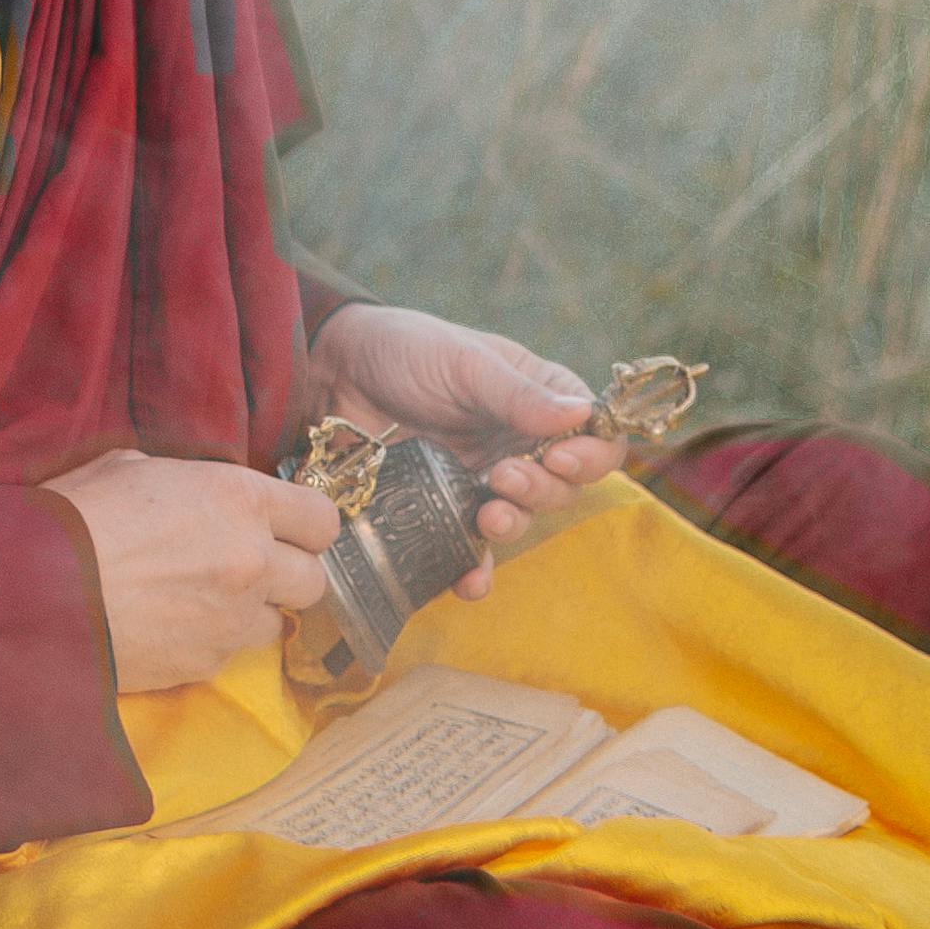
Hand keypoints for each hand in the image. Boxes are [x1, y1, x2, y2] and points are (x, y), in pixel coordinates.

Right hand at [44, 449, 339, 692]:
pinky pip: (229, 656)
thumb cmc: (72, 517)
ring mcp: (232, 619)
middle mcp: (252, 560)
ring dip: (249, 615)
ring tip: (201, 604)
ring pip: (276, 624)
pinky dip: (209, 644)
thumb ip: (184, 482)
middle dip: (286, 576)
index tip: (288, 529)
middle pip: (313, 580)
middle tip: (248, 569)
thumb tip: (194, 495)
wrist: (31, 592)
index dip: (306, 526)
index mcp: (239, 498)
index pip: (322, 519)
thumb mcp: (128, 468)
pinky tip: (168, 629)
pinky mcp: (206, 664)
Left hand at [302, 300, 628, 601]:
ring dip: (513, 524)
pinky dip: (474, 570)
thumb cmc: (407, 349)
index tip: (561, 457)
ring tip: (488, 514)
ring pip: (521, 520)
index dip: (590, 454)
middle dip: (542, 490)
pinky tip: (468, 580)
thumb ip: (518, 394)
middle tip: (504, 476)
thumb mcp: (464, 362)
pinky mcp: (443, 511)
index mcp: (539, 400)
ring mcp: (482, 481)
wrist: (334, 370)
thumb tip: (583, 414)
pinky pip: (469, 551)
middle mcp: (519, 445)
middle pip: (563, 487)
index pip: (595, 435)